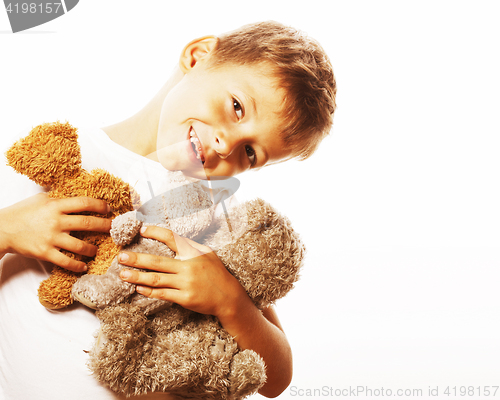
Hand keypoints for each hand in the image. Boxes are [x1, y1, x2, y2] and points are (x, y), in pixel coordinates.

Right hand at [0, 193, 111, 271]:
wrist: (2, 228)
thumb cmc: (22, 212)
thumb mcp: (42, 199)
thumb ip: (60, 198)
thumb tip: (78, 192)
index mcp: (56, 205)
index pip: (84, 203)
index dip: (100, 205)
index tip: (109, 209)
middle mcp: (56, 221)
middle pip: (88, 223)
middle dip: (104, 226)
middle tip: (113, 228)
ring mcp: (51, 238)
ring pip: (80, 245)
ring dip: (92, 249)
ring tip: (97, 249)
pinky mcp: (45, 252)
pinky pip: (66, 261)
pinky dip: (77, 265)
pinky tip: (84, 266)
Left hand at [118, 226, 247, 317]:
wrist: (228, 297)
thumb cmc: (217, 273)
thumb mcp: (208, 254)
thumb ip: (190, 246)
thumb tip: (171, 238)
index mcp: (194, 253)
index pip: (172, 239)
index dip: (156, 233)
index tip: (142, 230)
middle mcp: (189, 267)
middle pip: (157, 261)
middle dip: (137, 259)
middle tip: (121, 257)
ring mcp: (186, 284)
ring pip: (156, 279)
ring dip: (137, 277)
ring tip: (123, 274)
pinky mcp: (185, 299)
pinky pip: (163, 294)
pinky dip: (149, 292)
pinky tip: (138, 289)